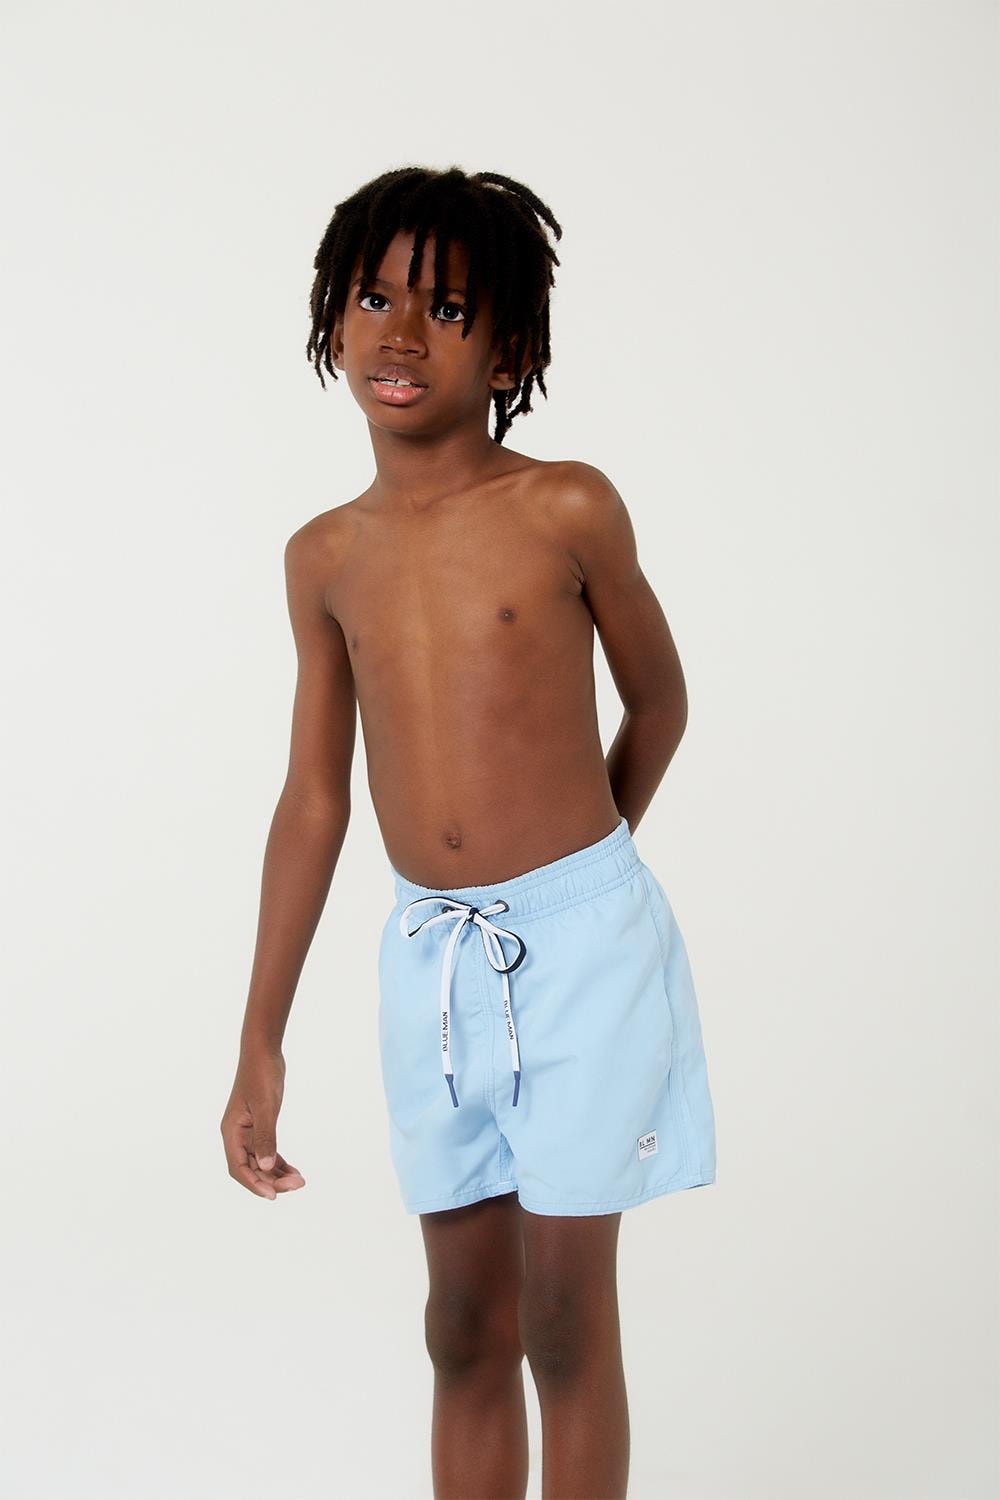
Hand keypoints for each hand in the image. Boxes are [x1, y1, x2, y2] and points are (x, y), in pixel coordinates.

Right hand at [220, 1045, 305, 1199]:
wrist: (263, 1052)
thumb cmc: (261, 1075)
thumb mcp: (266, 1107)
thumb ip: (265, 1137)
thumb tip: (267, 1166)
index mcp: (231, 1132)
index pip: (238, 1168)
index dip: (254, 1184)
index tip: (273, 1195)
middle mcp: (236, 1135)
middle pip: (251, 1168)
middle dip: (271, 1180)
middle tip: (297, 1185)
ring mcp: (247, 1132)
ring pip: (260, 1162)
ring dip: (276, 1174)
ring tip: (299, 1181)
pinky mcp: (259, 1126)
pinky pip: (267, 1152)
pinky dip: (279, 1162)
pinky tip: (294, 1170)